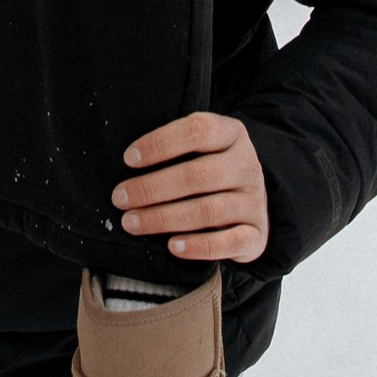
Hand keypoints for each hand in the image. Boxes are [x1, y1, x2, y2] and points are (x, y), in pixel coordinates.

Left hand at [114, 110, 269, 264]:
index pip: (198, 130)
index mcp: (232, 135)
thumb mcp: (202, 151)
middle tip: (120, 198)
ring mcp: (254, 201)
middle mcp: (247, 165)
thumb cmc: (211, 174)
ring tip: (132, 223)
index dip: (161, 143)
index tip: (129, 159)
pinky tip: (172, 246)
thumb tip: (127, 162)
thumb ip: (175, 150)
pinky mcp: (256, 234)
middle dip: (151, 188)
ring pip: (208, 210)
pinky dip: (198, 246)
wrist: (252, 208)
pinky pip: (229, 242)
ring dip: (164, 218)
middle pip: (198, 175)